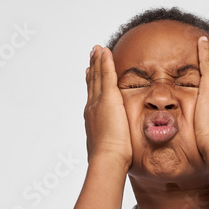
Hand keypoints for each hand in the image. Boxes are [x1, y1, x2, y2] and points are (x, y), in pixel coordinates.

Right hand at [84, 45, 132, 169]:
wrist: (107, 159)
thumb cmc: (111, 160)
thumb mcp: (110, 147)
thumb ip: (114, 142)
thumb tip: (118, 147)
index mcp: (93, 118)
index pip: (93, 96)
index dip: (92, 83)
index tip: (90, 72)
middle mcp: (92, 107)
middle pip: (92, 82)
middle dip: (93, 68)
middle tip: (92, 54)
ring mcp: (99, 102)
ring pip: (98, 76)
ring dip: (98, 61)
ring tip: (97, 49)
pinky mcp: (109, 99)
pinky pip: (107, 75)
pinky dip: (105, 62)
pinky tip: (105, 51)